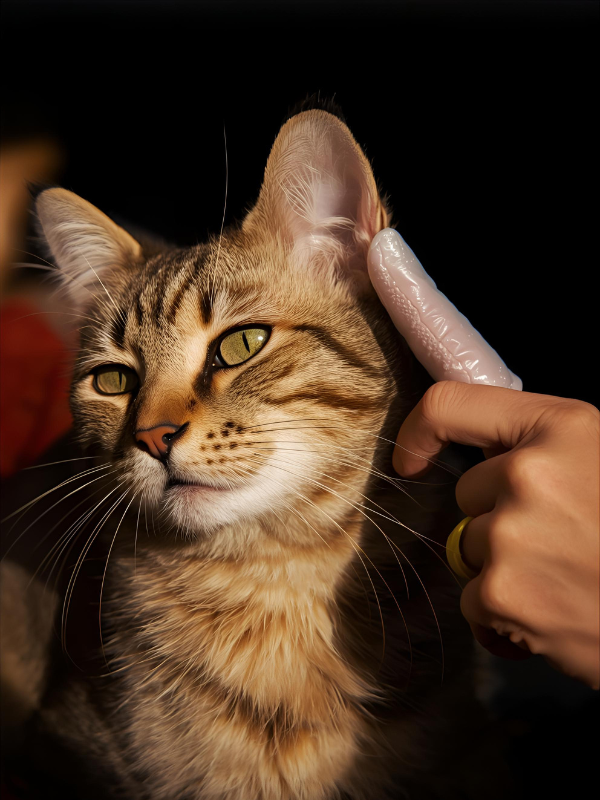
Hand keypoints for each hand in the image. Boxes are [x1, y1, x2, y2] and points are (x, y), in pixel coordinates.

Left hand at [394, 381, 599, 689]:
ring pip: (471, 547)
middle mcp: (530, 472)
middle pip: (469, 493)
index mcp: (563, 426)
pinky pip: (474, 596)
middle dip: (501, 516)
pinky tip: (557, 611)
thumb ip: (550, 448)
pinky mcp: (503, 592)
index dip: (422, 431)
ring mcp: (513, 534)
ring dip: (505, 566)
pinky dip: (505, 612)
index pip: (451, 404)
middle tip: (562, 540)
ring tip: (568, 577)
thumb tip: (490, 455)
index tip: (413, 459)